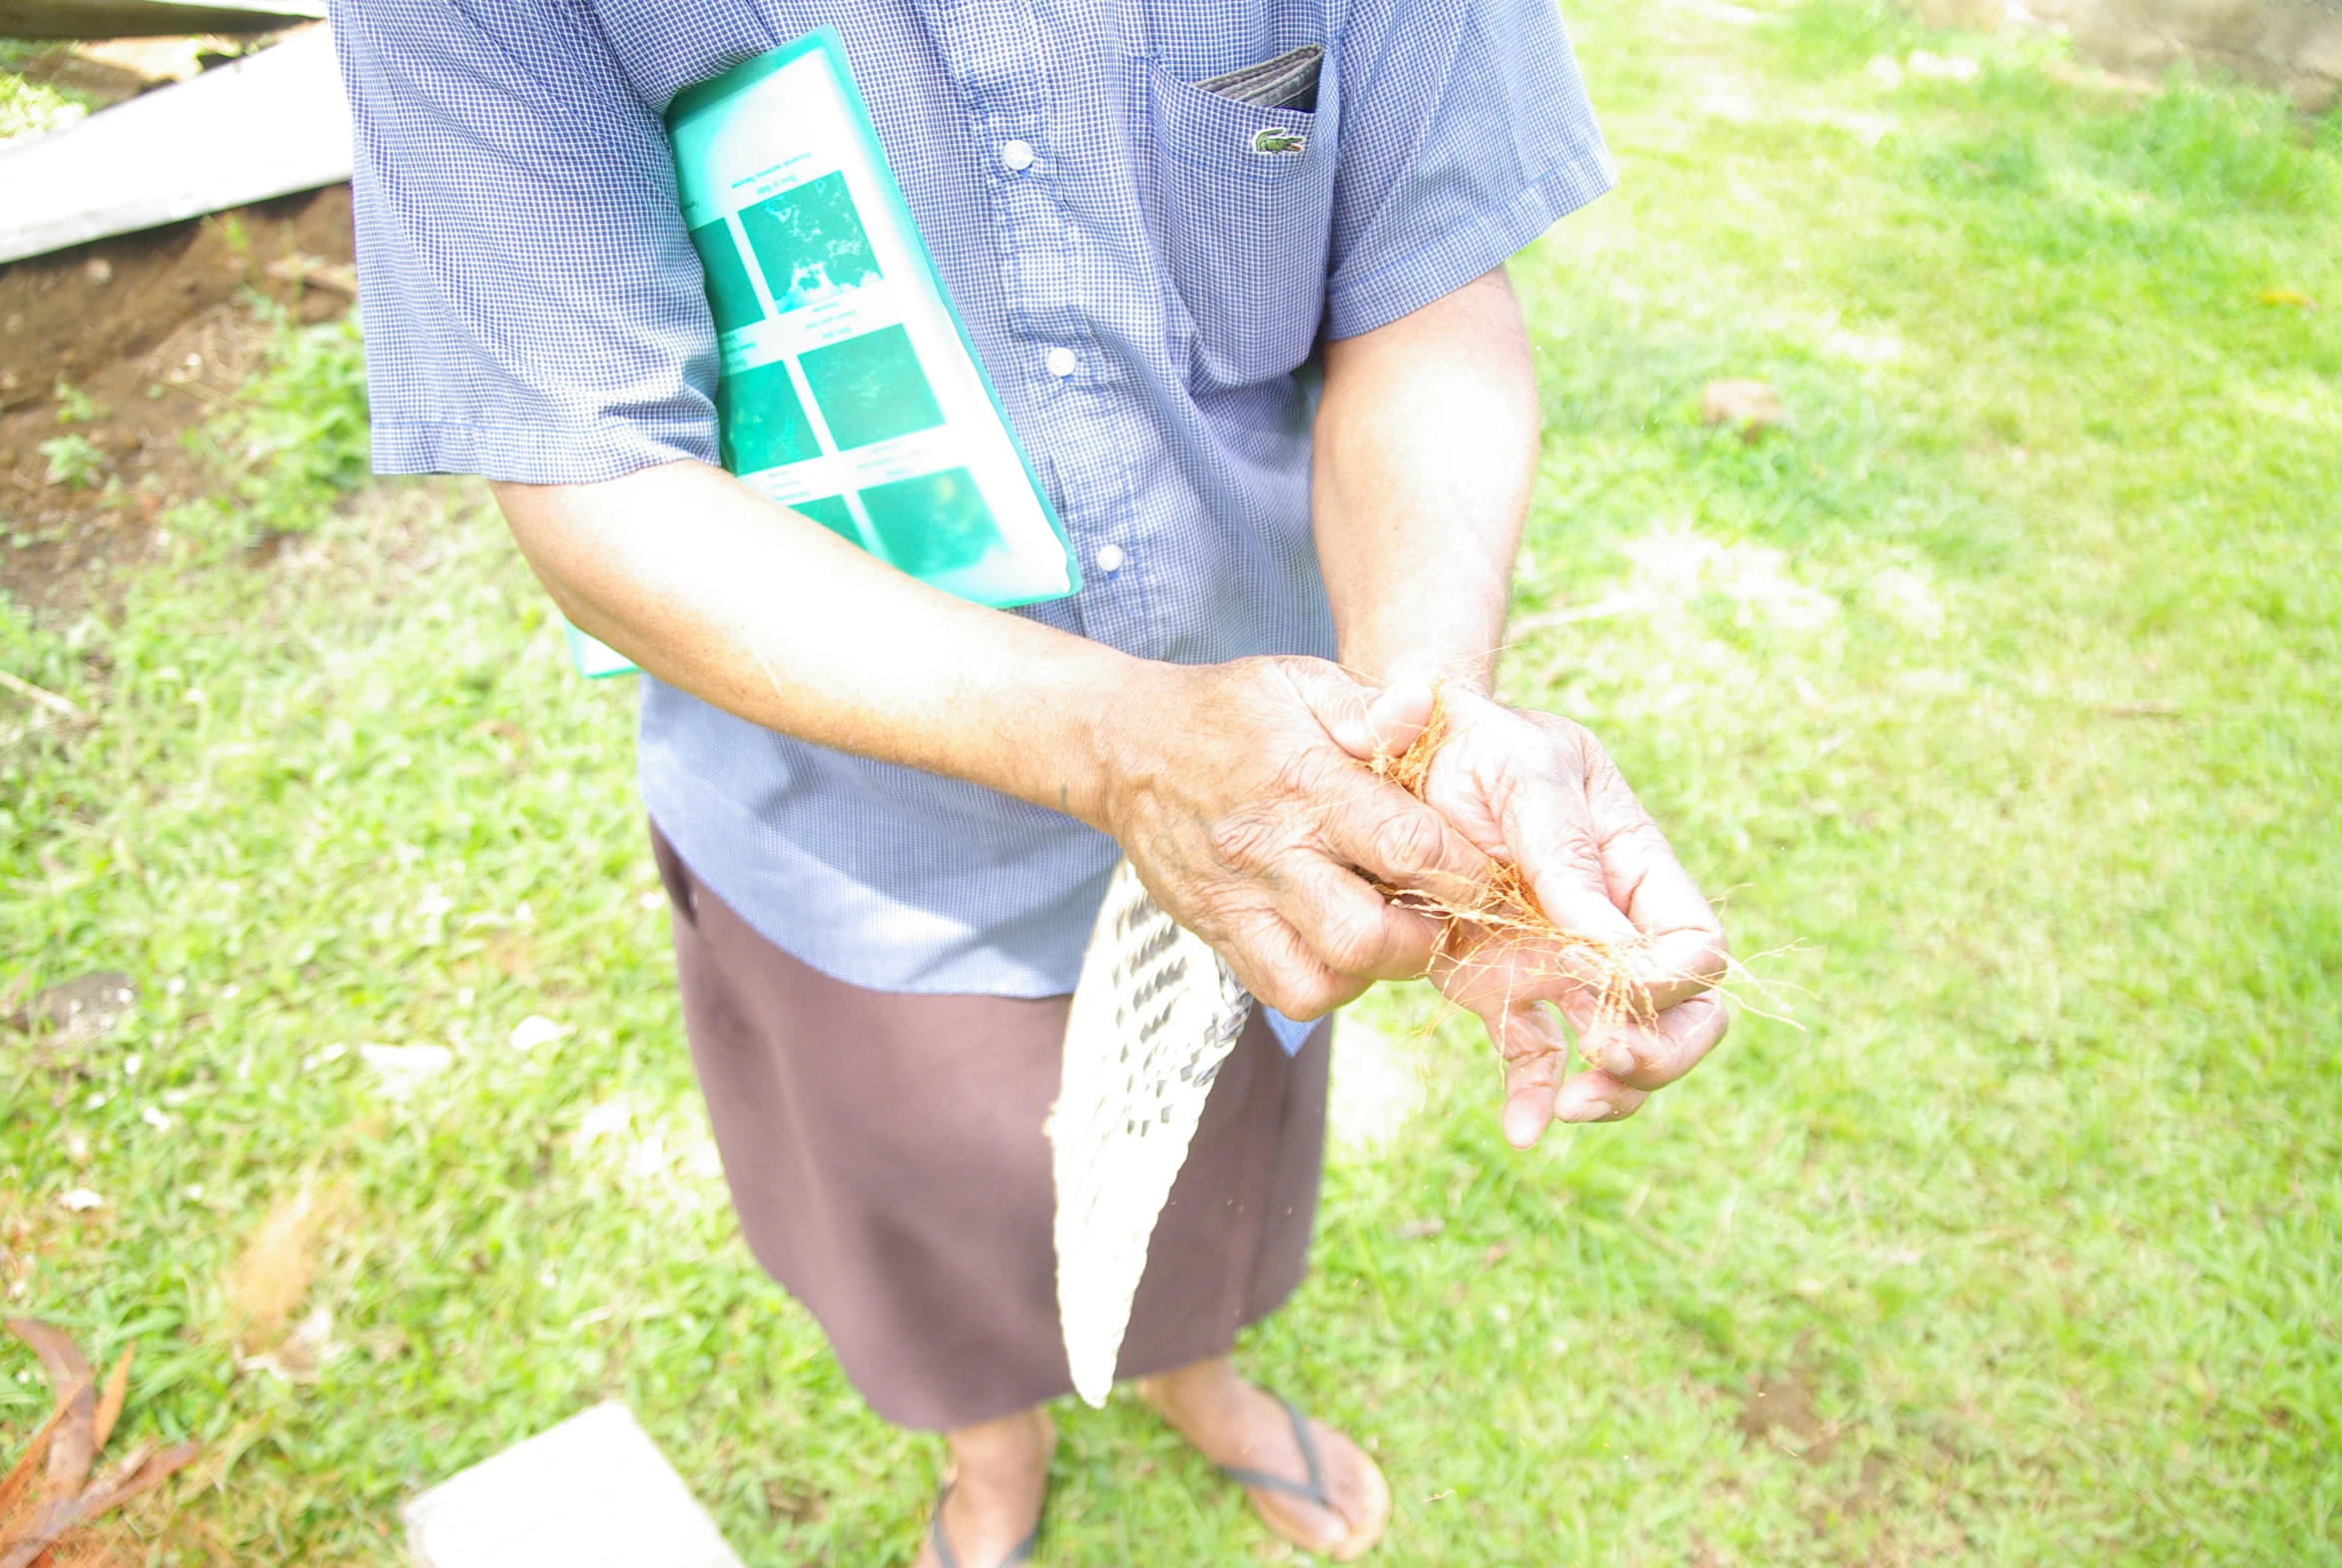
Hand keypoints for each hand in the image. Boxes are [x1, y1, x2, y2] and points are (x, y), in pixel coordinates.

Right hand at [1098, 658, 1493, 1020]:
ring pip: (1322, 982)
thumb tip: (1425, 708)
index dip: (1467, 872)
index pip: (1408, 847)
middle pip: (1367, 937)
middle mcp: (1267, 853)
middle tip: (1445, 915)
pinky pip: (1282, 991)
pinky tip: (1345, 945)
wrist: (1125, 748)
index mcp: (1302, 783)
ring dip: (1376, 970)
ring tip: (1394, 932)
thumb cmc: (1231, 711)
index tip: (1492, 875)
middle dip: (1427, 939)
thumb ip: (1369, 704)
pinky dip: (1328, 982)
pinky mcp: (1216, 934)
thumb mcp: (1300, 682)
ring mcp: (1235, 903)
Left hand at [1355, 682, 1730, 1146]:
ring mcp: (1559, 963)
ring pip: (1626, 1048)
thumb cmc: (1470, 742)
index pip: (1695, 944)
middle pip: (1686, 1013)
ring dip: (1618, 1089)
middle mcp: (1610, 925)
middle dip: (1665, 1050)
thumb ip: (1563, 846)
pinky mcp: (1501, 987)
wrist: (1394, 757)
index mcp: (1635, 866)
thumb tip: (1605, 937)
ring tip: (1573, 1102)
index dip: (1671, 978)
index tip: (1612, 978)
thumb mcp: (1519, 770)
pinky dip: (1537, 1096)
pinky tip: (1524, 1130)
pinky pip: (1539, 1055)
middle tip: (1611, 1055)